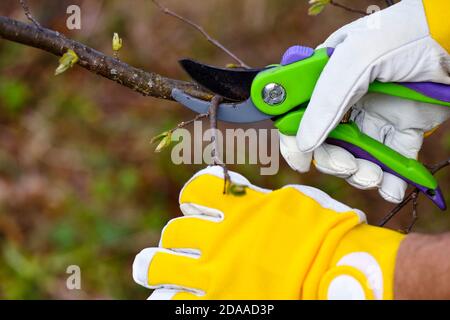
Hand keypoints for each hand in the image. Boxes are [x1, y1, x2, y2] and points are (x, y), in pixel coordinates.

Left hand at [133, 166, 403, 299]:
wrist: (337, 270)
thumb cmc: (324, 235)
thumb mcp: (290, 202)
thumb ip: (256, 200)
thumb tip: (239, 199)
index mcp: (237, 207)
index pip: (195, 190)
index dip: (192, 198)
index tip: (199, 207)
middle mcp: (218, 237)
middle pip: (172, 233)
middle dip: (174, 240)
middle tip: (183, 250)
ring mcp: (213, 271)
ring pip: (156, 265)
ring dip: (157, 267)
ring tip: (162, 274)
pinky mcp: (216, 301)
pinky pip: (172, 302)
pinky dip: (170, 298)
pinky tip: (175, 294)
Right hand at [281, 0, 449, 202]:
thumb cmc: (406, 36)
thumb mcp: (357, 60)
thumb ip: (326, 102)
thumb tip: (304, 145)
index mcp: (325, 78)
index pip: (299, 114)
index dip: (295, 139)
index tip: (301, 163)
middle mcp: (346, 99)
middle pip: (325, 141)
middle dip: (333, 161)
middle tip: (349, 166)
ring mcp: (374, 114)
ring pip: (355, 156)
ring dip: (360, 174)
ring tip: (375, 177)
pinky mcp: (402, 128)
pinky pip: (390, 160)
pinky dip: (390, 180)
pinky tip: (392, 188)